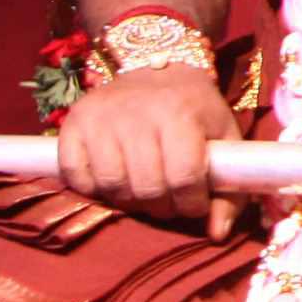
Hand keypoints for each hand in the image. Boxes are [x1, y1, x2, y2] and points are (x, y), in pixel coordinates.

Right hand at [58, 65, 238, 232]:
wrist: (154, 67)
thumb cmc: (194, 110)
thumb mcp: (223, 138)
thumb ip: (229, 190)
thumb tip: (217, 234)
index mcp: (180, 112)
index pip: (184, 176)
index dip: (191, 202)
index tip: (194, 202)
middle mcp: (137, 112)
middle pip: (146, 187)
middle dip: (162, 206)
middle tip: (168, 199)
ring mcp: (100, 117)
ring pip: (112, 186)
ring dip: (130, 200)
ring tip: (143, 189)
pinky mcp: (72, 124)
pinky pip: (76, 177)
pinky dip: (93, 189)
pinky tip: (112, 180)